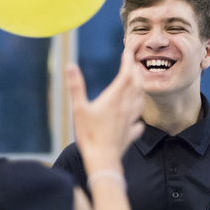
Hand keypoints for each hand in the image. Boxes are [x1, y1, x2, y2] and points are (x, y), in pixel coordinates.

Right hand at [67, 48, 143, 173]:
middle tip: (133, 64)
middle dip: (136, 72)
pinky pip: (138, 123)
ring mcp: (129, 121)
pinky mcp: (129, 134)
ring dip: (140, 89)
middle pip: (136, 86)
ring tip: (137, 84)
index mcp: (114, 99)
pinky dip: (138, 116)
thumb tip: (70, 65)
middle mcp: (125, 107)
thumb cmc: (89, 135)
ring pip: (140, 101)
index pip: (126, 75)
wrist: (102, 159)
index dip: (128, 61)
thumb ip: (76, 87)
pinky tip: (137, 119)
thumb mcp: (78, 109)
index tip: (128, 50)